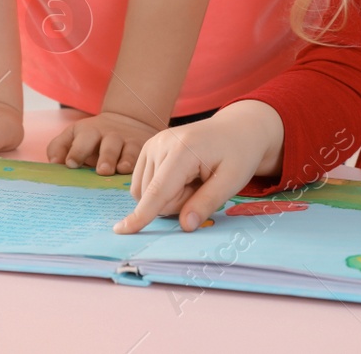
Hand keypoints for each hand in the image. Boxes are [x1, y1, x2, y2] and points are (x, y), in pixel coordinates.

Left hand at [47, 110, 159, 175]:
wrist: (126, 121)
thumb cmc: (92, 138)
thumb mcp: (73, 135)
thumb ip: (59, 147)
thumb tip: (53, 163)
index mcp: (89, 132)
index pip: (82, 140)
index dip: (77, 151)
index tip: (71, 164)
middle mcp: (110, 135)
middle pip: (108, 145)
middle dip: (105, 157)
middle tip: (102, 170)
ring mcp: (128, 141)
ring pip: (128, 150)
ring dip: (126, 160)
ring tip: (122, 170)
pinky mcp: (142, 148)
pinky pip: (143, 157)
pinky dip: (141, 166)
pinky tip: (139, 175)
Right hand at [113, 100, 283, 234]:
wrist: (236, 129)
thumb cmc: (238, 154)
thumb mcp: (232, 181)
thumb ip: (207, 203)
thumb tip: (185, 226)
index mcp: (183, 150)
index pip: (158, 190)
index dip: (142, 215)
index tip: (122, 231)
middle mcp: (160, 143)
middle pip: (154, 197)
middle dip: (177, 203)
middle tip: (202, 185)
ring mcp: (151, 144)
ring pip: (146, 194)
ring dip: (169, 197)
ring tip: (193, 180)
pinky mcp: (148, 149)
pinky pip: (143, 185)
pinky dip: (161, 189)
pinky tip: (181, 177)